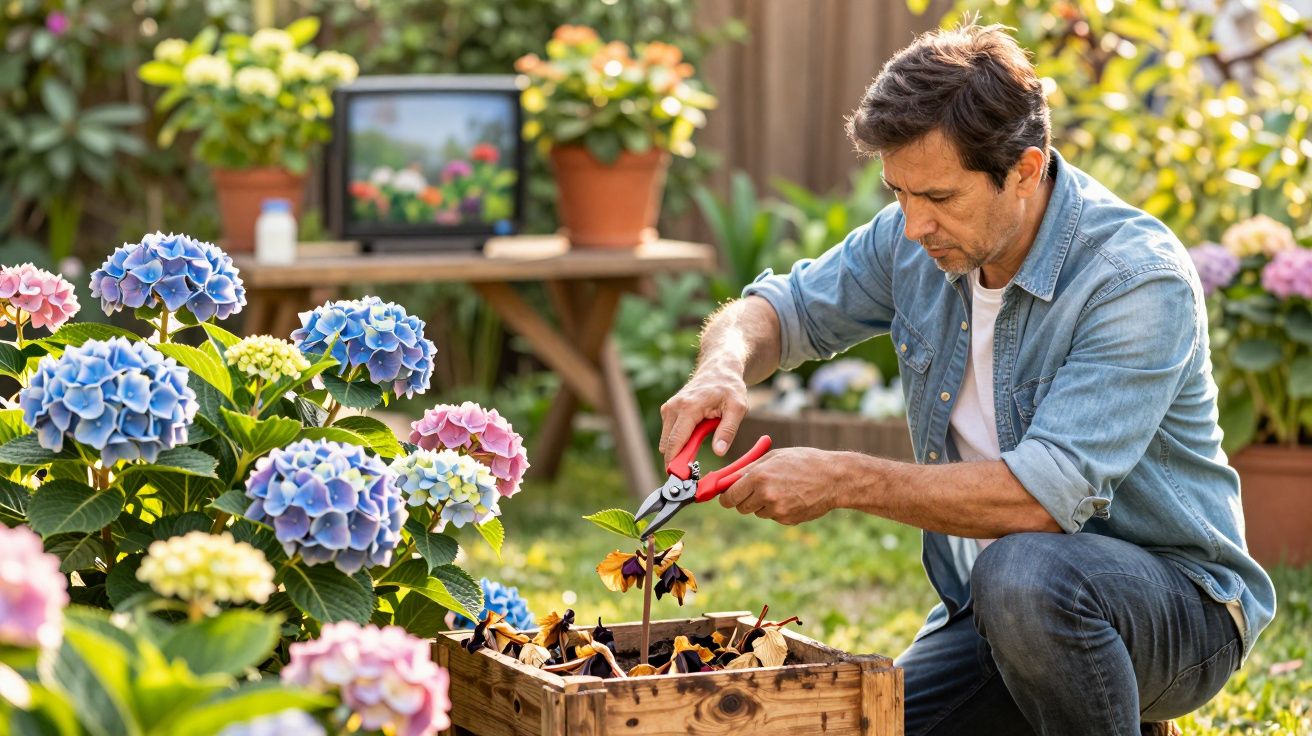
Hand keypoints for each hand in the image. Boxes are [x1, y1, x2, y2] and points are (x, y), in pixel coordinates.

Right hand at [659, 365, 748, 463]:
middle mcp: (673, 407)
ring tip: (701, 444)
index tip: (681, 479)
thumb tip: (719, 451)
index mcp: (688, 407)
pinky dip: (680, 440)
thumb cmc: (729, 387)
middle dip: (678, 460)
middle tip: (694, 471)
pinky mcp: (668, 410)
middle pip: (668, 445)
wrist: (719, 369)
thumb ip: (728, 430)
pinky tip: (696, 434)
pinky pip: (670, 434)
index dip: (676, 463)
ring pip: (667, 441)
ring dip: (680, 449)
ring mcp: (668, 408)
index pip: (676, 442)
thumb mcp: (737, 408)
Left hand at [716, 447, 842, 525]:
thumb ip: (749, 468)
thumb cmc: (805, 461)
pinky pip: (773, 516)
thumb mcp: (775, 456)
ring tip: (781, 489)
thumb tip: (728, 478)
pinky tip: (792, 496)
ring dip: (762, 504)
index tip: (728, 495)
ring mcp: (777, 510)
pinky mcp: (788, 520)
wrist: (834, 478)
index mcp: (759, 477)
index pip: (729, 497)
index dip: (727, 497)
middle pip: (741, 508)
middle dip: (743, 500)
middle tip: (755, 490)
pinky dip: (777, 509)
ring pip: (758, 512)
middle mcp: (765, 495)